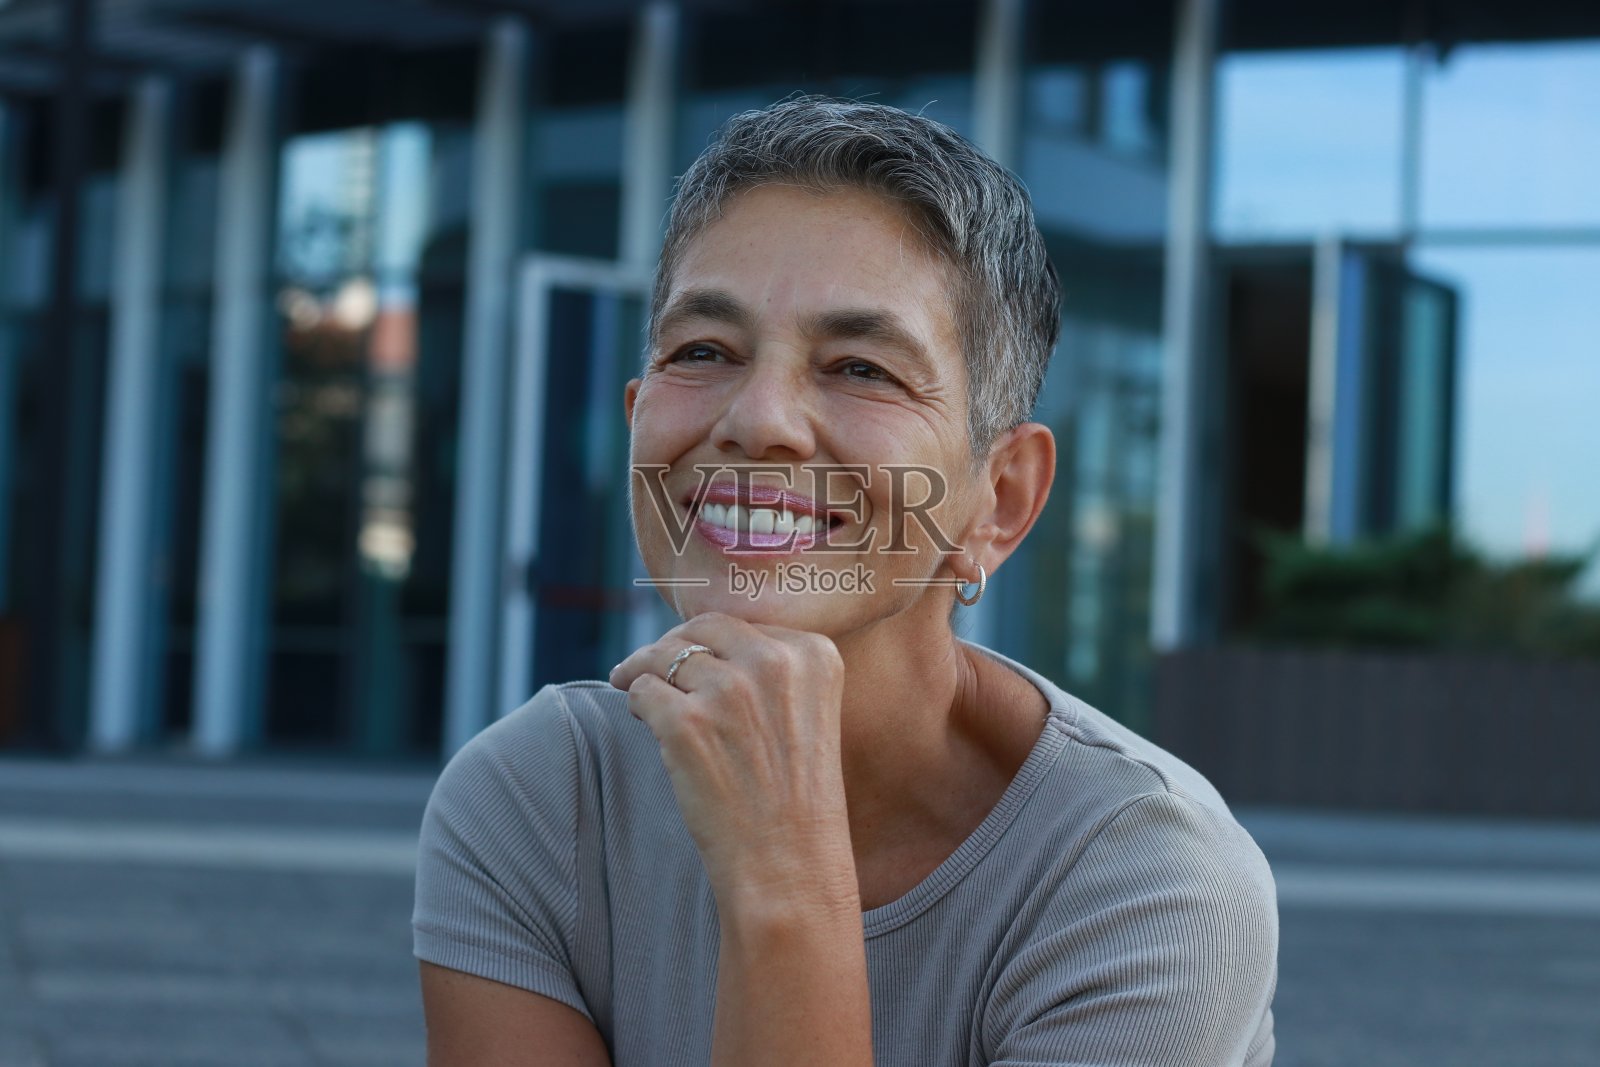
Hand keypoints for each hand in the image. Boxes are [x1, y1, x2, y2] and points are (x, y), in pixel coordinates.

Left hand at [608, 613, 855, 910]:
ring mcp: (728, 691)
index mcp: (813, 653)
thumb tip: (702, 640)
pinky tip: (643, 719)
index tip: (697, 658)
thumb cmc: (796, 799)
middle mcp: (774, 662)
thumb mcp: (807, 715)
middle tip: (650, 663)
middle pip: (701, 628)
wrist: (790, 866)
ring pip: (664, 655)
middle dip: (672, 644)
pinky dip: (635, 701)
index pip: (744, 624)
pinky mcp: (686, 722)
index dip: (712, 641)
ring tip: (633, 686)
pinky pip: (642, 690)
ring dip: (644, 670)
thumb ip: (772, 671)